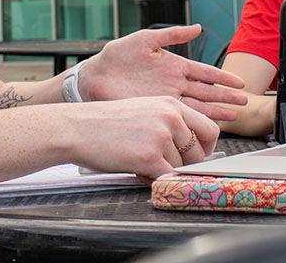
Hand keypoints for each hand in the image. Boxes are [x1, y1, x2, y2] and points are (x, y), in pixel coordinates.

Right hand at [69, 96, 218, 180]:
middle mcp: (170, 117)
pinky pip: (167, 178)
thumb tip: (192, 150)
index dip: (206, 148)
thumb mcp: (144, 111)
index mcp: (171, 104)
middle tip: (165, 166)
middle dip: (186, 165)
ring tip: (140, 163)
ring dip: (164, 171)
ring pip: (180, 167)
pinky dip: (156, 181)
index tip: (197, 156)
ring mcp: (161, 137)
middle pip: (199, 153)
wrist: (76, 128)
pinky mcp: (149, 157)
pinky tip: (138, 171)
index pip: (209, 129)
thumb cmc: (106, 123)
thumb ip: (169, 124)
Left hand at [77, 25, 246, 121]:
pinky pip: (181, 116)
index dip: (222, 77)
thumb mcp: (146, 39)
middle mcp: (174, 83)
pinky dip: (196, 121)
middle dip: (226, 96)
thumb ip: (172, 34)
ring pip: (197, 106)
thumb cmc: (117, 56)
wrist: (95, 77)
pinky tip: (207, 125)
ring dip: (216, 111)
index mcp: (174, 65)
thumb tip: (198, 27)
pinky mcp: (157, 110)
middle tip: (245, 102)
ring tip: (234, 115)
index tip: (240, 82)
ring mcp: (167, 98)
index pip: (204, 72)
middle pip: (206, 91)